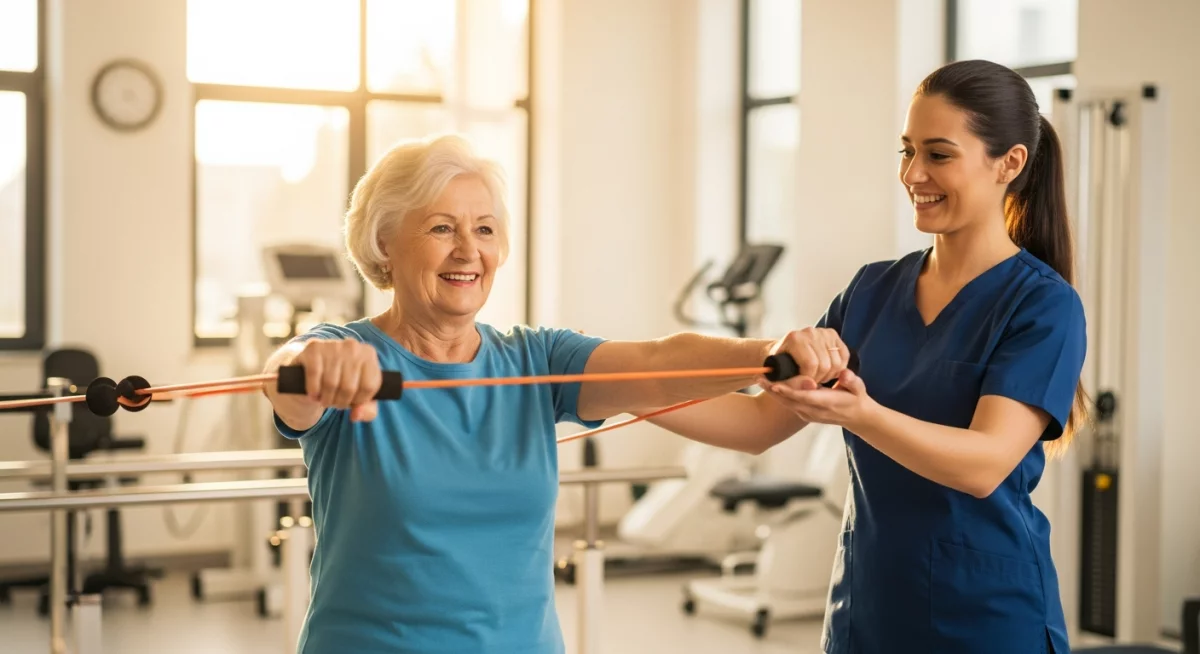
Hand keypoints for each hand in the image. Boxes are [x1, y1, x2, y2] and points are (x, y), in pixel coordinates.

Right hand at [290, 339, 381, 421]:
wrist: (311, 366)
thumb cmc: (341, 382)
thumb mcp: (359, 396)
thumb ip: (367, 410)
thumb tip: (356, 415)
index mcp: (369, 354)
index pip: (370, 386)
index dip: (359, 401)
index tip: (351, 402)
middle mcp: (353, 346)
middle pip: (349, 387)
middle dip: (340, 402)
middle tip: (333, 403)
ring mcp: (333, 345)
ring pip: (331, 383)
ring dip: (325, 399)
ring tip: (324, 399)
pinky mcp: (313, 348)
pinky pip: (315, 375)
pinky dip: (313, 390)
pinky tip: (313, 394)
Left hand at [758, 368, 877, 432]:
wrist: (857, 417)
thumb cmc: (856, 398)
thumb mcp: (859, 389)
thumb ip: (851, 381)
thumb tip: (845, 374)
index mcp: (827, 403)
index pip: (805, 397)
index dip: (790, 391)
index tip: (776, 384)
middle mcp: (815, 411)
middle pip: (790, 401)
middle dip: (774, 391)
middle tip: (760, 378)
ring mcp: (808, 414)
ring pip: (787, 403)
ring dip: (773, 393)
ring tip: (760, 380)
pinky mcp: (804, 413)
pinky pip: (788, 404)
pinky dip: (778, 395)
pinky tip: (769, 385)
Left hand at [768, 327, 850, 384]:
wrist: (783, 348)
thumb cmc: (779, 363)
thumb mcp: (780, 374)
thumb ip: (793, 382)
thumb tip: (812, 385)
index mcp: (795, 339)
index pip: (811, 364)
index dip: (809, 379)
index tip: (803, 383)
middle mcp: (810, 332)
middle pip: (825, 365)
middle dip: (819, 378)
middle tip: (812, 382)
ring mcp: (823, 332)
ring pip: (837, 362)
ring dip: (829, 375)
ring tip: (818, 377)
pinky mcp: (833, 334)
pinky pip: (844, 356)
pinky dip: (838, 368)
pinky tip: (827, 371)